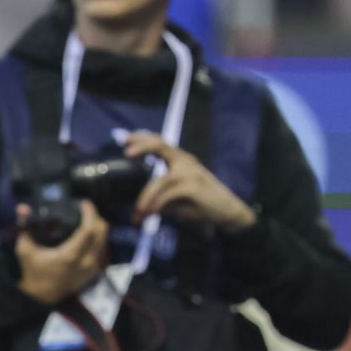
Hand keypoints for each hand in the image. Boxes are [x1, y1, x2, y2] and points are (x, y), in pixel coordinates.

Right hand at [15, 200, 107, 304]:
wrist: (39, 297)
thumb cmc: (32, 272)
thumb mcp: (25, 249)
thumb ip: (25, 226)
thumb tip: (22, 208)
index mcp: (71, 255)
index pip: (89, 228)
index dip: (89, 212)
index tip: (83, 203)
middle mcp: (86, 261)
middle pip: (101, 232)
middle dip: (95, 217)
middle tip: (85, 211)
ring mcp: (92, 268)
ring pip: (104, 241)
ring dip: (98, 228)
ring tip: (87, 220)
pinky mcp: (93, 273)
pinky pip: (102, 250)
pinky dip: (98, 240)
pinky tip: (88, 236)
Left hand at [123, 132, 256, 233]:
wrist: (227, 211)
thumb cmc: (199, 203)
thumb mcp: (175, 200)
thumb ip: (158, 198)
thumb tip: (138, 209)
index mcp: (179, 160)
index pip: (159, 142)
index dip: (141, 138)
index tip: (123, 138)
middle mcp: (184, 161)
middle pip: (161, 145)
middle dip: (142, 146)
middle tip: (127, 153)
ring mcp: (190, 172)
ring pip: (161, 179)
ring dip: (146, 196)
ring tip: (138, 212)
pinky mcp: (194, 186)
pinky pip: (169, 193)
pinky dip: (157, 203)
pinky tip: (150, 213)